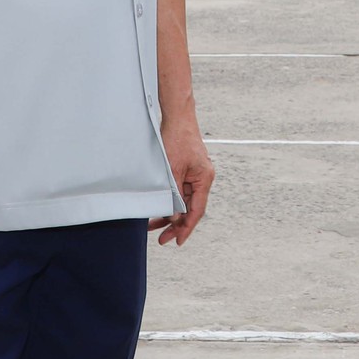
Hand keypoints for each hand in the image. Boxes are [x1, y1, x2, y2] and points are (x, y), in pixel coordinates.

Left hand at [155, 120, 214, 245]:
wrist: (177, 118)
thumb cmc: (176, 140)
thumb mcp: (172, 171)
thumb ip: (174, 195)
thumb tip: (174, 217)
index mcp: (204, 179)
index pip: (197, 210)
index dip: (187, 227)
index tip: (178, 240)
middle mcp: (202, 178)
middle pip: (190, 208)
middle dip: (176, 224)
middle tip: (163, 239)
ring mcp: (195, 174)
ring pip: (183, 201)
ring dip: (170, 213)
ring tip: (154, 226)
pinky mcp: (186, 170)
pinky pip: (179, 191)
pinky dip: (170, 200)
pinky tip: (158, 208)